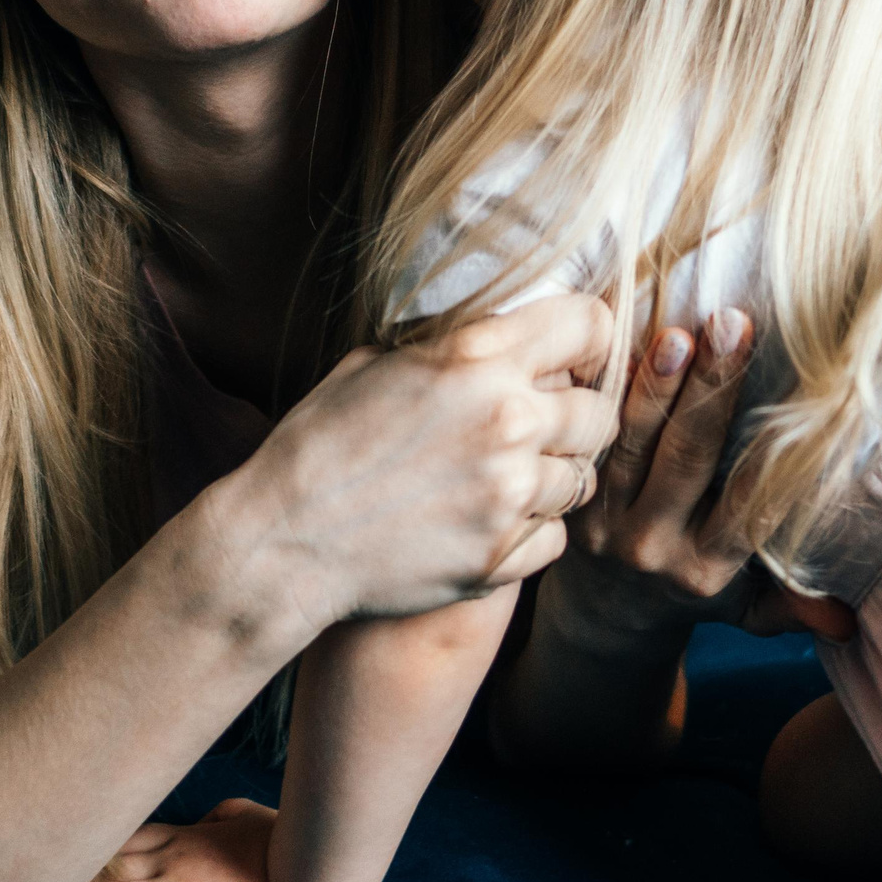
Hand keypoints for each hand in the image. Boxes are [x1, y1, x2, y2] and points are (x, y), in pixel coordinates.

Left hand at [31, 799, 289, 881]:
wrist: (308, 873)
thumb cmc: (283, 841)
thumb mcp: (245, 815)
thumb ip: (218, 815)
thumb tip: (207, 817)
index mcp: (183, 834)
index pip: (119, 841)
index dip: (84, 856)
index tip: (54, 867)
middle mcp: (170, 856)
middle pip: (102, 869)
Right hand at [206, 294, 618, 633]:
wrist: (281, 541)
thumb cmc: (318, 444)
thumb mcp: (375, 363)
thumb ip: (451, 346)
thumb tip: (500, 331)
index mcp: (477, 358)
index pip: (591, 326)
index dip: (590, 340)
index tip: (578, 356)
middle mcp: (506, 422)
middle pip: (600, 413)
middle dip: (576, 418)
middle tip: (541, 427)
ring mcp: (508, 495)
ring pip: (582, 479)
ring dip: (553, 477)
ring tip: (507, 478)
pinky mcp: (501, 556)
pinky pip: (557, 536)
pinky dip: (532, 531)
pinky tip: (490, 522)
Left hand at [554, 311, 853, 645]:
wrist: (599, 618)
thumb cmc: (692, 593)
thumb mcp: (743, 612)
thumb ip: (789, 610)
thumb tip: (848, 622)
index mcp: (705, 568)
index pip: (748, 503)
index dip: (772, 453)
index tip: (800, 399)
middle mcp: (652, 545)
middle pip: (688, 457)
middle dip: (711, 390)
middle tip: (731, 325)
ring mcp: (603, 517)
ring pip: (631, 441)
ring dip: (655, 384)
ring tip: (676, 333)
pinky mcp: (571, 492)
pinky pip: (591, 436)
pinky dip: (605, 389)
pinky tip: (620, 341)